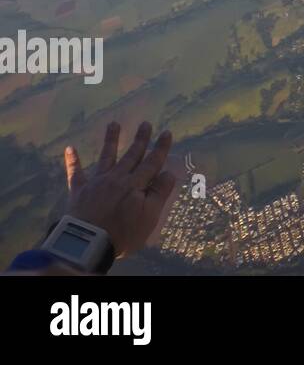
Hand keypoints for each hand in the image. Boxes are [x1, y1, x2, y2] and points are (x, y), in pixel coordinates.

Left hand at [64, 121, 176, 257]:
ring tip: (113, 123)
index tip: (167, 133)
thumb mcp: (149, 216)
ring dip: (110, 140)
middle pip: (131, 155)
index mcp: (135, 184)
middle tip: (145, 123)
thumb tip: (168, 172)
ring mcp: (97, 182)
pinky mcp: (79, 190)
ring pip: (106, 157)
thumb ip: (159, 193)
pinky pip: (75, 173)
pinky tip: (70, 148)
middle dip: (140, 139)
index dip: (161, 148)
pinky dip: (73, 161)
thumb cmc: (122, 232)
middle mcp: (117, 178)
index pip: (152, 162)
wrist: (87, 244)